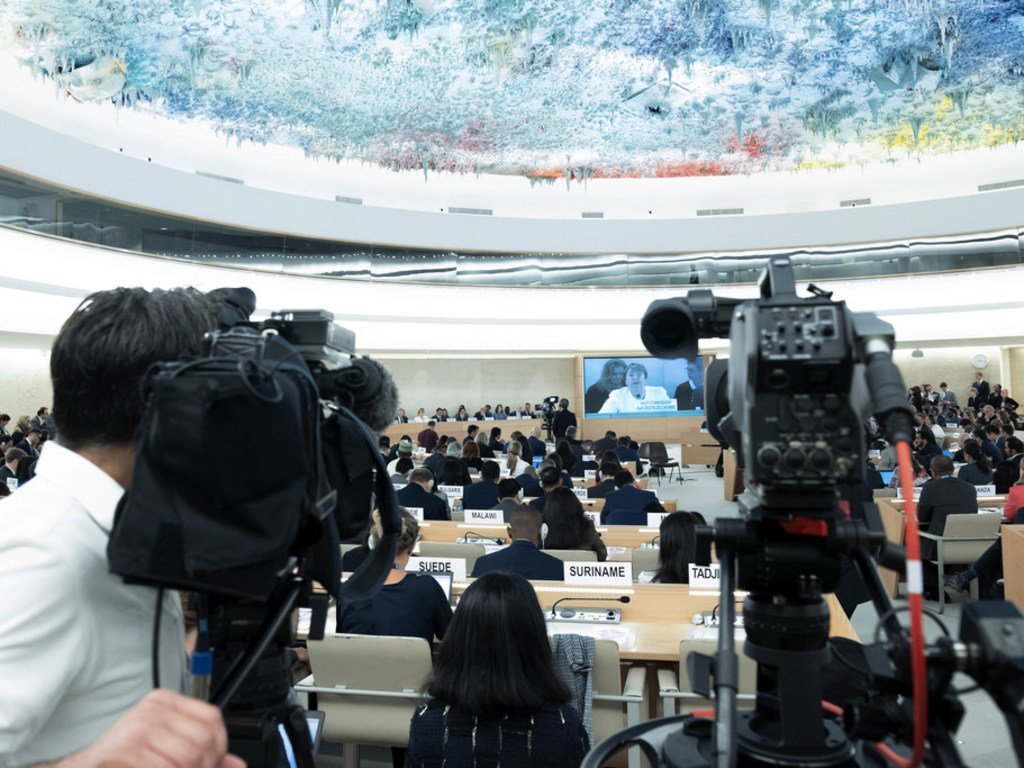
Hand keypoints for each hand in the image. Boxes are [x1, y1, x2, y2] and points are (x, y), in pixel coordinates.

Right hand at [60, 689, 245, 767]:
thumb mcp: (166, 748)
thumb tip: (238, 766)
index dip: (218, 748)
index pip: (212, 719)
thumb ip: (204, 754)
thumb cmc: (126, 759)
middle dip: (202, 767)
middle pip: (202, 741)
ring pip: (187, 758)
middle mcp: (152, 710)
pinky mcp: (124, 750)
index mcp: (165, 702)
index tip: (209, 763)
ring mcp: (137, 728)